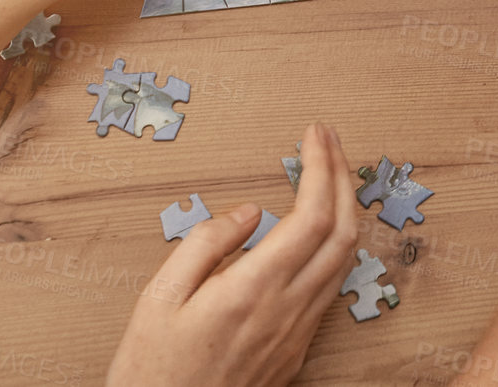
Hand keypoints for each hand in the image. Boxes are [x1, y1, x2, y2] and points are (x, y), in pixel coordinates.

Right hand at [105, 125, 356, 386]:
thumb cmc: (151, 372)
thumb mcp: (158, 300)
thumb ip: (205, 247)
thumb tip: (248, 212)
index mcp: (253, 291)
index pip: (311, 215)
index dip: (322, 168)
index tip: (315, 135)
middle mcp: (287, 311)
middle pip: (343, 232)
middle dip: (344, 177)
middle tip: (329, 141)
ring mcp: (298, 333)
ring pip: (345, 261)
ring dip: (345, 210)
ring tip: (330, 175)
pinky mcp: (297, 350)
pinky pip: (330, 287)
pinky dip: (335, 246)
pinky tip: (317, 231)